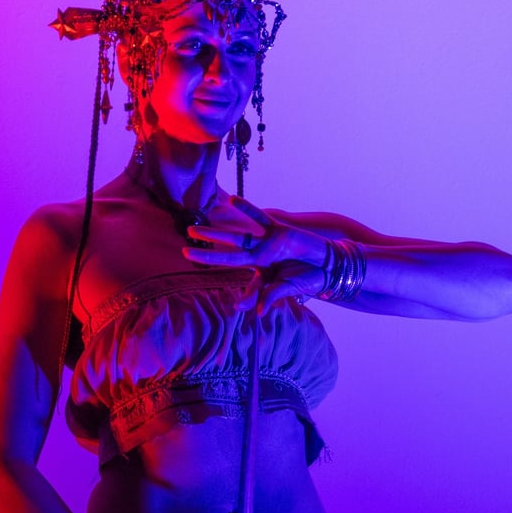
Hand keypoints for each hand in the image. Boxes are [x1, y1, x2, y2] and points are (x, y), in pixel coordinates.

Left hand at [183, 197, 326, 312]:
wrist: (327, 264)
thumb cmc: (308, 278)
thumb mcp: (289, 288)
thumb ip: (272, 296)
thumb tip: (258, 312)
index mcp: (261, 272)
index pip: (240, 278)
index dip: (238, 291)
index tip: (232, 302)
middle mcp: (259, 256)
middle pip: (228, 253)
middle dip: (207, 252)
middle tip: (184, 250)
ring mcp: (267, 242)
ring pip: (237, 236)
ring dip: (216, 233)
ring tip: (195, 228)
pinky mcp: (278, 230)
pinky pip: (259, 218)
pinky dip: (247, 209)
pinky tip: (233, 200)